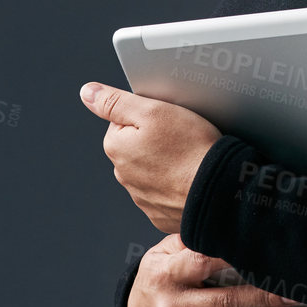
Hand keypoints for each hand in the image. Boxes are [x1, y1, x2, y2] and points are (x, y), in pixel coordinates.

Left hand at [81, 81, 221, 233]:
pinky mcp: (161, 213)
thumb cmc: (190, 149)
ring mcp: (142, 197)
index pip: (124, 120)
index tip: (167, 120)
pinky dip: (176, 184)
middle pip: (137, 145)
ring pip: (152, 169)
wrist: (219, 191)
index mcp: (116, 147)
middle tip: (181, 137)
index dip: (148, 115)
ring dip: (166, 163)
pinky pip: (165, 192)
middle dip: (156, 139)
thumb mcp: (152, 111)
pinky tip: (190, 176)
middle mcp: (124, 175)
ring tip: (189, 157)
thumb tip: (87, 93)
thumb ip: (115, 101)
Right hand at [128, 234, 306, 306]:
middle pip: (228, 302)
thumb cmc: (158, 281)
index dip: (235, 258)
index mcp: (166, 275)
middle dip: (269, 298)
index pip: (203, 263)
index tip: (268, 256)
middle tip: (299, 293)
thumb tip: (230, 226)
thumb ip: (192, 241)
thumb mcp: (162, 255)